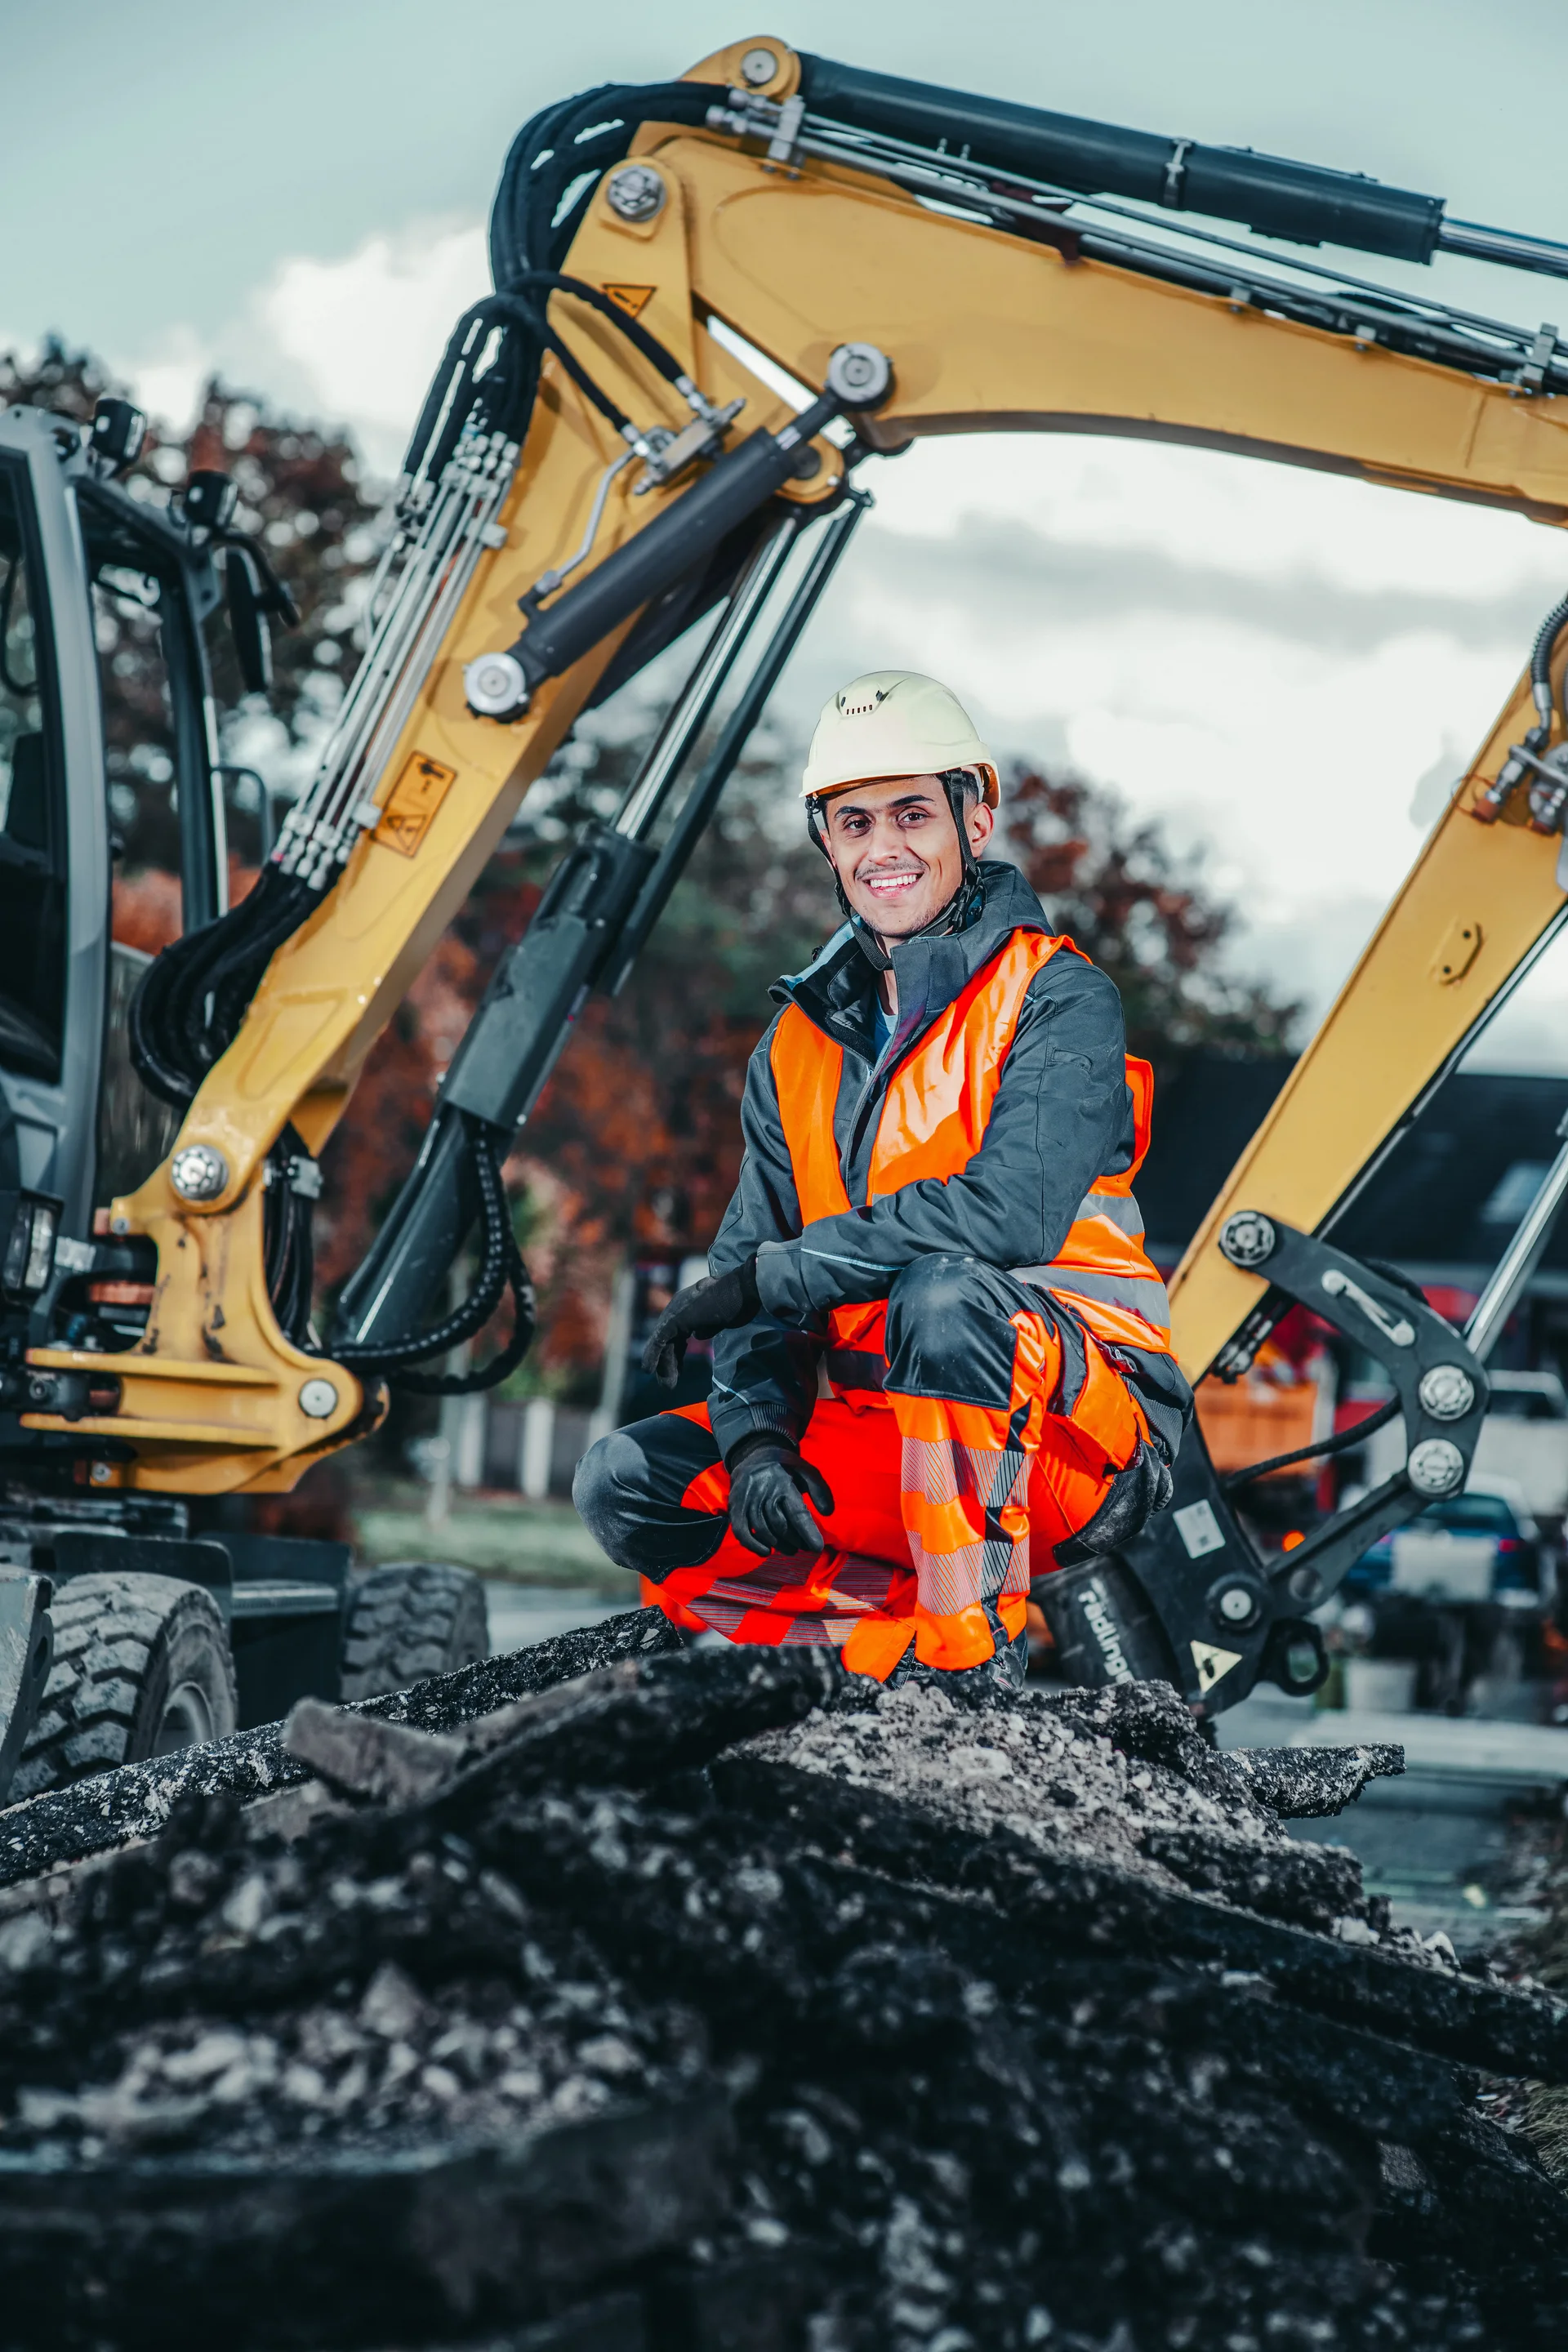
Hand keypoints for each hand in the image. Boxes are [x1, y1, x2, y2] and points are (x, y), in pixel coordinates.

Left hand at [641, 1257, 759, 1388]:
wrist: (741, 1290)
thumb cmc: (739, 1302)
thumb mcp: (720, 1318)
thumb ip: (707, 1326)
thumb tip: (697, 1335)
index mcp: (689, 1305)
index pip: (677, 1332)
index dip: (677, 1352)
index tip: (679, 1369)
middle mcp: (678, 1306)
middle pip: (668, 1339)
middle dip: (669, 1361)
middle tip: (670, 1382)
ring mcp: (675, 1312)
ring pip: (663, 1343)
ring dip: (664, 1365)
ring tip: (667, 1385)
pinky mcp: (674, 1319)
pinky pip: (659, 1341)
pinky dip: (653, 1356)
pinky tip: (649, 1369)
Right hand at [725, 1436, 835, 1556]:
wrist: (754, 1455)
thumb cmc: (785, 1467)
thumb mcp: (807, 1471)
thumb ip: (820, 1490)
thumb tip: (828, 1512)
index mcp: (784, 1482)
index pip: (797, 1513)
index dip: (807, 1532)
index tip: (817, 1547)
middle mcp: (764, 1491)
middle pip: (781, 1525)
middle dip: (796, 1541)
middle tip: (805, 1547)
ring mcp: (747, 1499)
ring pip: (763, 1530)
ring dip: (779, 1545)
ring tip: (792, 1550)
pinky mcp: (735, 1506)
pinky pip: (741, 1530)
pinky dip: (752, 1545)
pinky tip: (766, 1552)